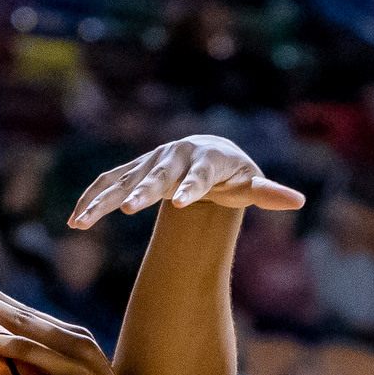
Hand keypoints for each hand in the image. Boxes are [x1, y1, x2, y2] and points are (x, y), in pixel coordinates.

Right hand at [69, 136, 303, 228]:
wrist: (208, 152)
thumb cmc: (232, 175)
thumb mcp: (250, 184)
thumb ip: (269, 192)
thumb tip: (299, 200)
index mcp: (203, 162)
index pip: (197, 177)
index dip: (191, 189)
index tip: (182, 203)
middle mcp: (172, 160)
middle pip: (156, 176)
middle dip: (143, 191)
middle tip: (131, 208)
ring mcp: (148, 164)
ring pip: (122, 181)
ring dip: (102, 200)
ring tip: (81, 222)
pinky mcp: (132, 171)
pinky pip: (107, 183)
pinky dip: (91, 198)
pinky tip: (74, 220)